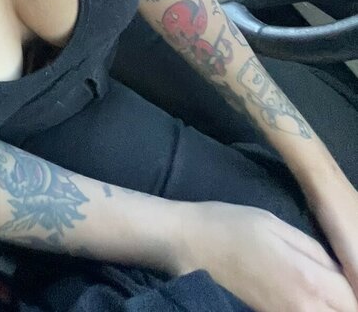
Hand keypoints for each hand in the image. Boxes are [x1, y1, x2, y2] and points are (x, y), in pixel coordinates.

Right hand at [170, 200, 357, 311]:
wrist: (186, 244)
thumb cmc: (231, 226)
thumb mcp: (276, 225)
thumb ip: (314, 252)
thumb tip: (339, 271)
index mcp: (307, 279)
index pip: (352, 297)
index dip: (350, 286)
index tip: (339, 272)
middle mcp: (300, 309)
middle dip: (340, 301)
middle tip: (328, 284)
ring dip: (324, 307)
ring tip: (315, 293)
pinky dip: (305, 311)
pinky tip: (295, 298)